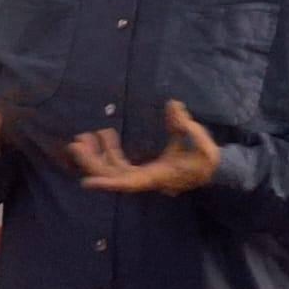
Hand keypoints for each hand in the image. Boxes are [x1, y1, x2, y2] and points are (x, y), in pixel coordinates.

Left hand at [68, 100, 219, 195]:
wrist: (212, 171)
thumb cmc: (206, 159)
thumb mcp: (202, 143)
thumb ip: (186, 125)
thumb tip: (173, 105)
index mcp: (158, 177)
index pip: (129, 183)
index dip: (108, 183)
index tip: (86, 182)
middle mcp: (145, 179)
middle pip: (113, 176)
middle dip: (92, 162)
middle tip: (76, 144)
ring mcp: (142, 175)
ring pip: (112, 170)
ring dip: (96, 155)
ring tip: (83, 137)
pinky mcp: (142, 169)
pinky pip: (119, 163)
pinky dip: (110, 151)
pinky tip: (105, 135)